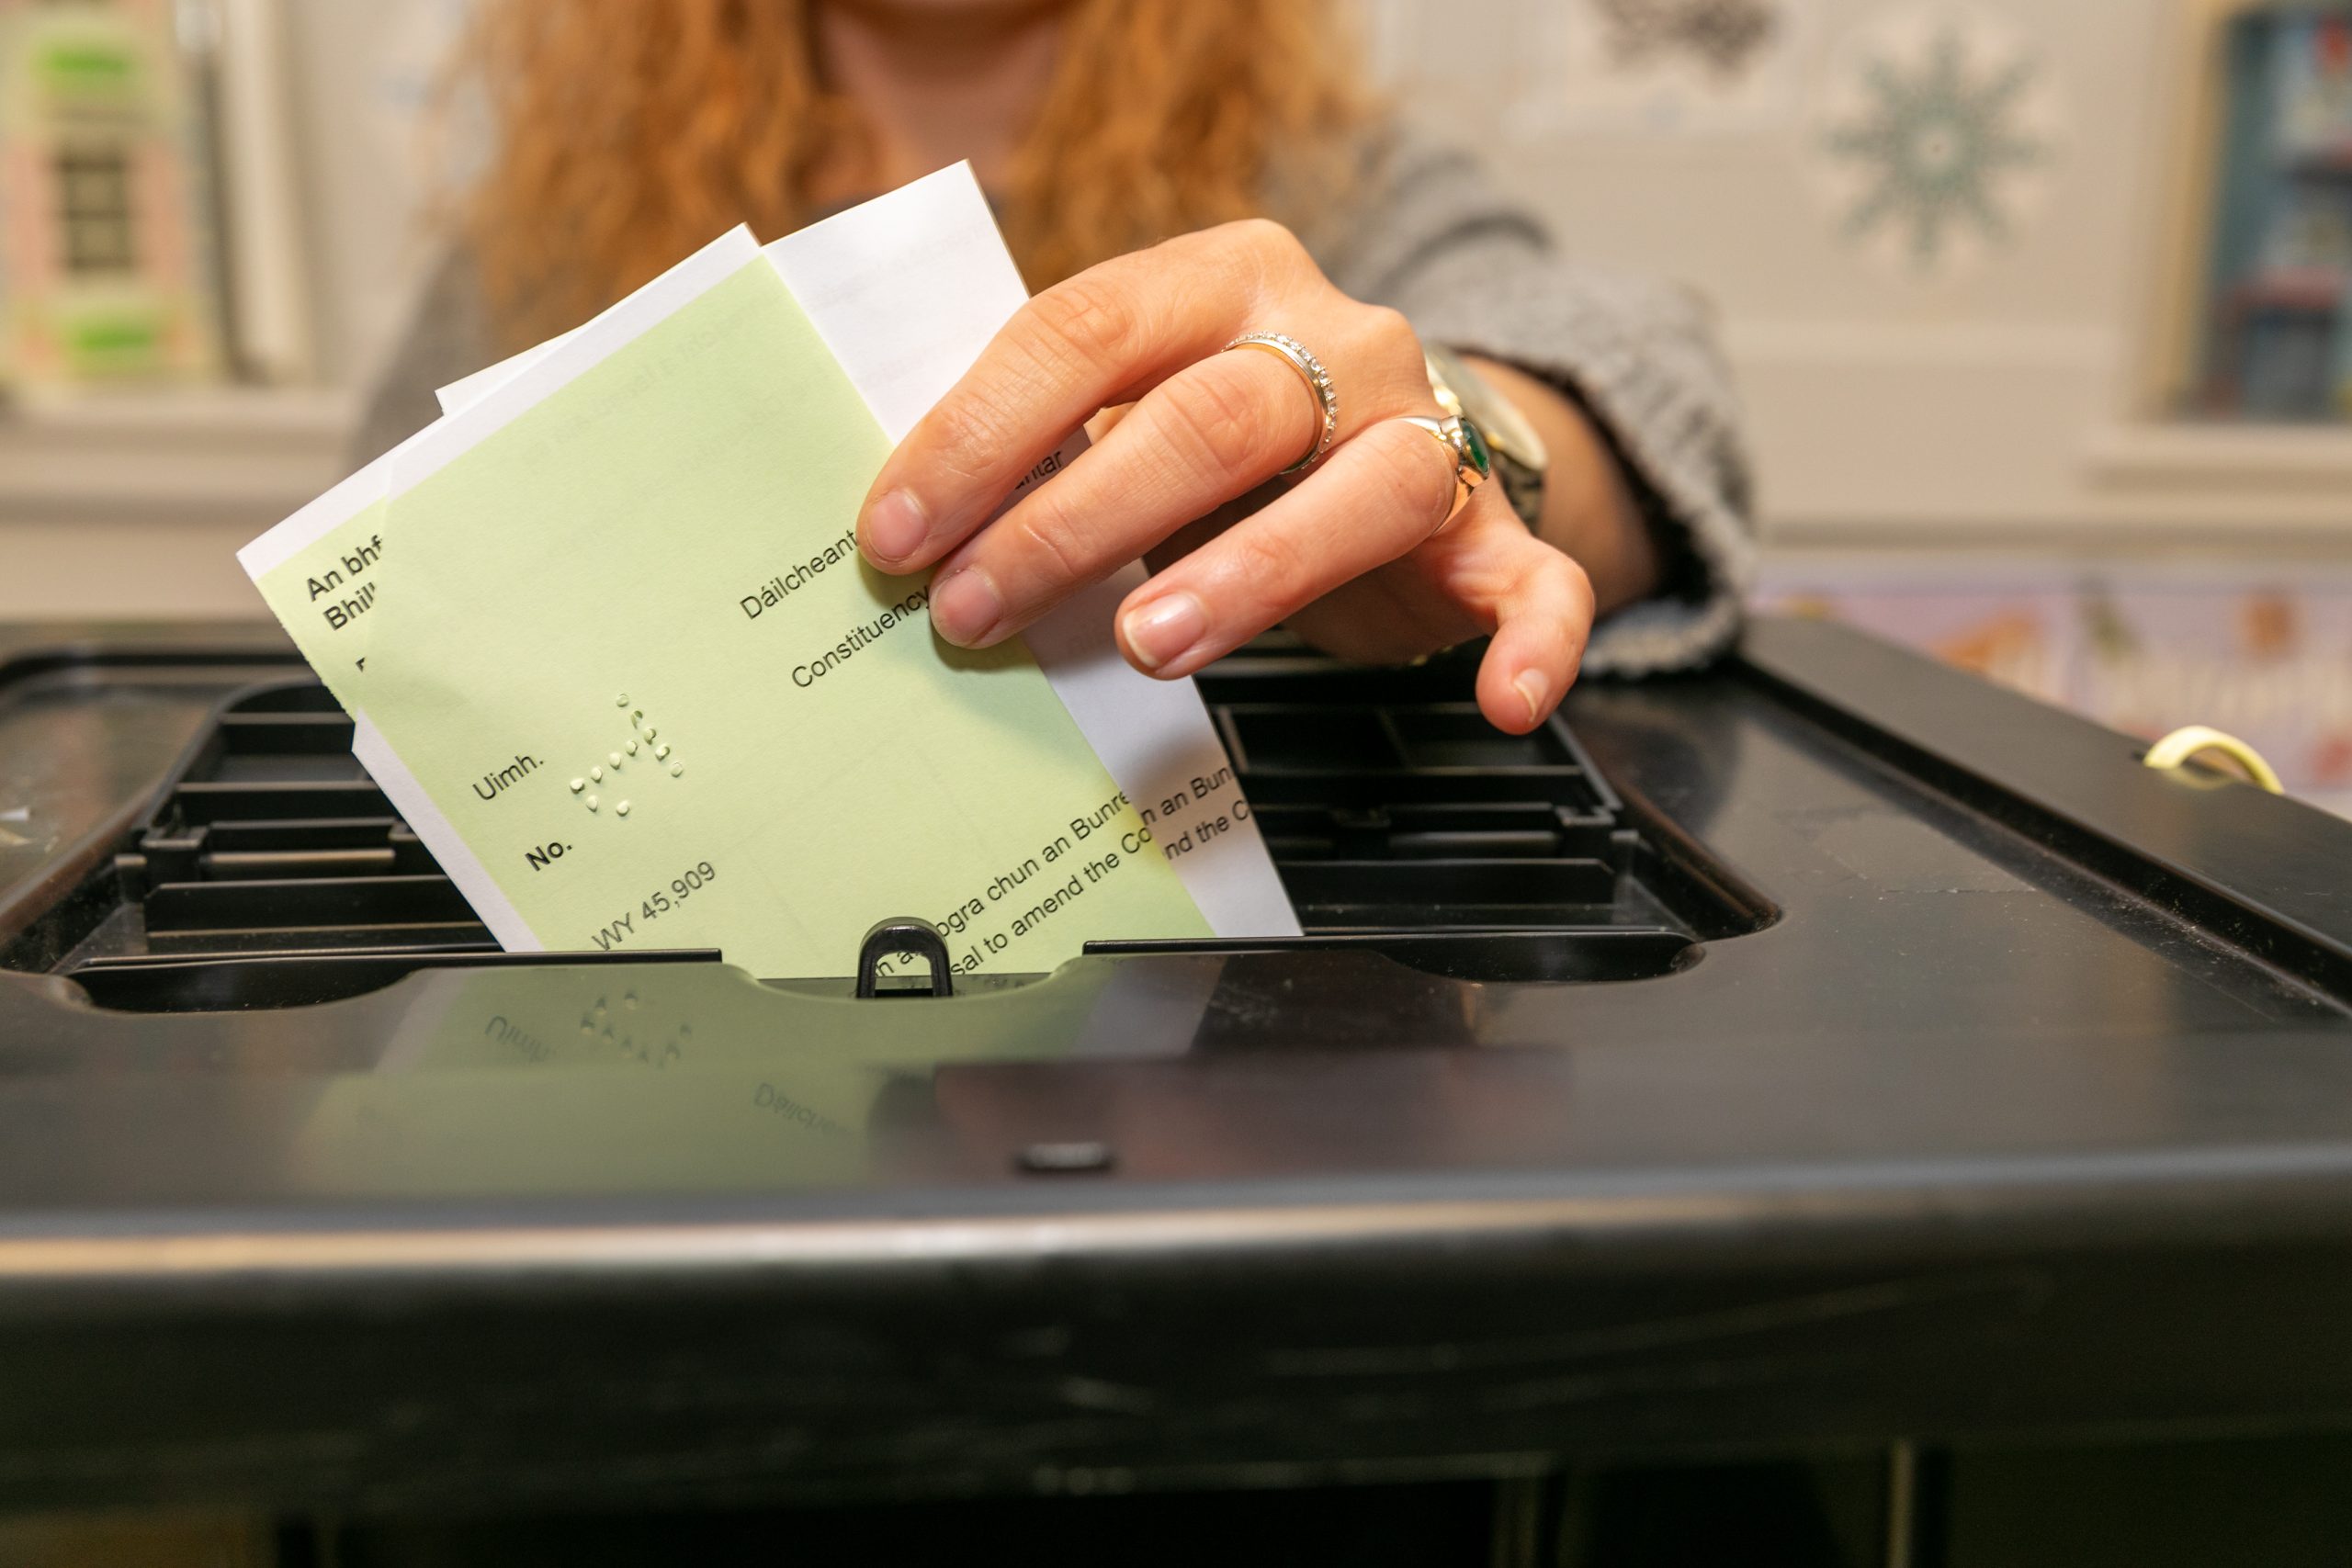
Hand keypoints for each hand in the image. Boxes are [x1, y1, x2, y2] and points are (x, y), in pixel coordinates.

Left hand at [854, 219, 1595, 732]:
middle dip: (1077, 516)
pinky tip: (1504, 704)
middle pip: (1212, 413)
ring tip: (1152, 645)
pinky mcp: (1493, 529)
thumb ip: (1046, 447)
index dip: (980, 435)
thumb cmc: (1225, 444)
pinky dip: (1533, 639)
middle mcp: (1336, 339)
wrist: (1390, 449)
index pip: (1084, 329)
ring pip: (1359, 489)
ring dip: (1251, 571)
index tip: (895, 533)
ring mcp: (1423, 432)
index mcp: (1220, 279)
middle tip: (976, 607)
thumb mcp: (1129, 411)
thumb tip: (902, 534)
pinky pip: (1535, 579)